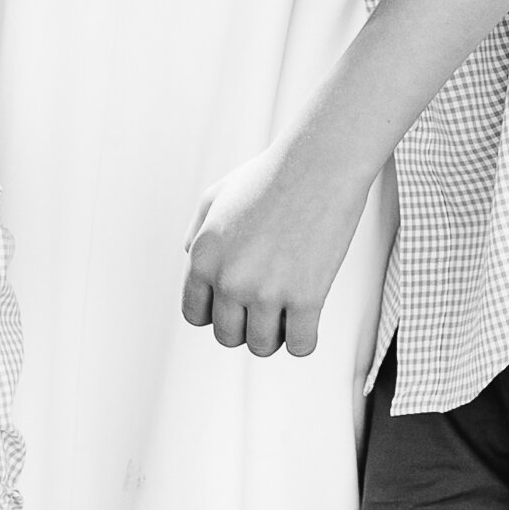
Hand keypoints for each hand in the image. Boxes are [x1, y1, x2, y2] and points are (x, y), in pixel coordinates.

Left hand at [182, 133, 368, 359]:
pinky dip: (304, 339)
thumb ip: (196, 233)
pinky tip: (309, 317)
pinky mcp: (305, 298)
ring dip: (275, 334)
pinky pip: (300, 347)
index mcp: (202, 257)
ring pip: (261, 346)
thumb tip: (189, 263)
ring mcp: (267, 292)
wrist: (319, 162)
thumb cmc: (272, 175)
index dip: (217, 312)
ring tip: (288, 309)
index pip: (195, 315)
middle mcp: (229, 279)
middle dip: (246, 324)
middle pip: (228, 336)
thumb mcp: (216, 196)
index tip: (237, 302)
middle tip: (268, 303)